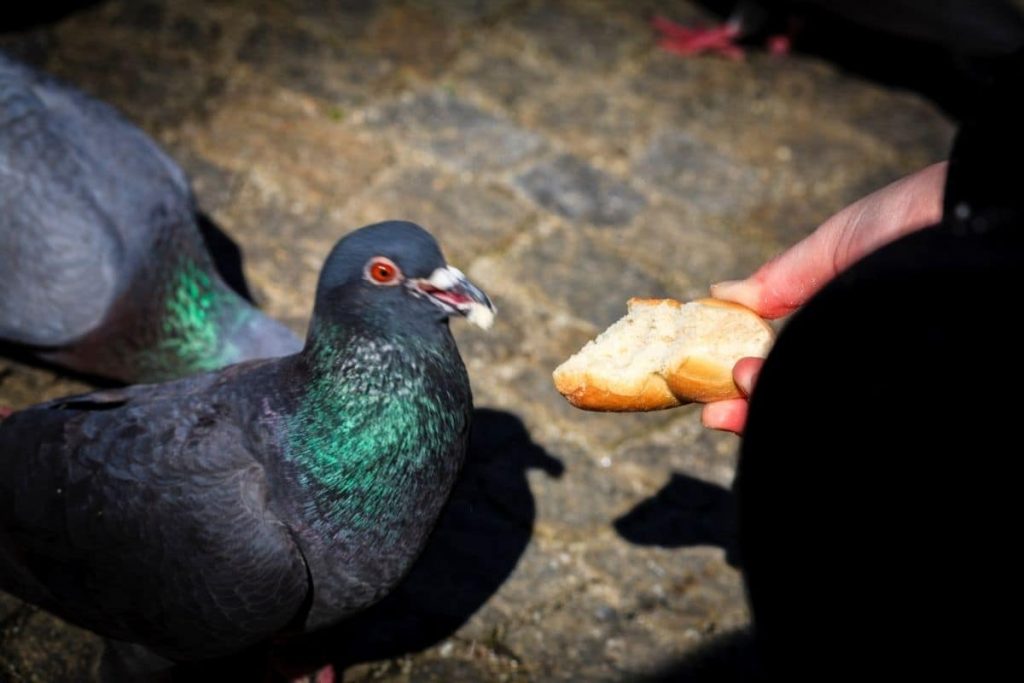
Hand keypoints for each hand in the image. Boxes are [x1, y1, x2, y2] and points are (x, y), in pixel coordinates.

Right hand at [701, 161, 947, 433]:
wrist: (985, 214)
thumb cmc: (915, 222)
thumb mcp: (835, 246)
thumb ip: (780, 279)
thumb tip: (719, 293)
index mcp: (844, 333)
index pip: (787, 374)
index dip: (746, 391)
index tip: (711, 400)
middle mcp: (866, 364)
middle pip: (800, 403)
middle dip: (751, 416)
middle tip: (716, 413)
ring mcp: (891, 383)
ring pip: (827, 420)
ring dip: (775, 419)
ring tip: (745, 396)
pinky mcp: (917, 394)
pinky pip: (867, 421)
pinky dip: (827, 425)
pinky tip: (790, 417)